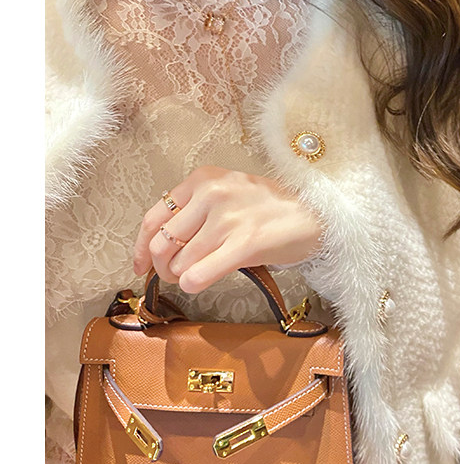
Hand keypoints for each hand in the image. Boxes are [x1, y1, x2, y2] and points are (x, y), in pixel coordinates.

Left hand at [132, 166, 322, 292]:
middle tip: (176, 274)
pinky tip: (201, 282)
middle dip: (163, 267)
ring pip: (179, 263)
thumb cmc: (270, 208)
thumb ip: (195, 210)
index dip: (140, 247)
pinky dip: (193, 283)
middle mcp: (212, 194)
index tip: (140, 265)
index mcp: (203, 179)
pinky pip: (198, 274)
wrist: (315, 215)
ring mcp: (228, 218)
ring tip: (198, 275)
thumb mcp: (228, 192)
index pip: (153, 218)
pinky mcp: (245, 243)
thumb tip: (159, 246)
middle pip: (162, 244)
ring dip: (183, 277)